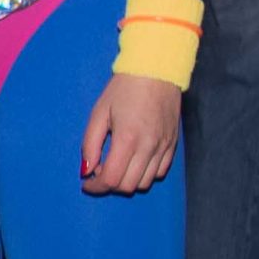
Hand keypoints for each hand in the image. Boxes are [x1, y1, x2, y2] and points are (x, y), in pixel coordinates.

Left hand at [79, 73, 179, 195]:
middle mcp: (148, 147)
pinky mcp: (172, 145)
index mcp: (127, 139)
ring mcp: (163, 148)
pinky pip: (159, 173)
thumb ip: (90, 144)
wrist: (157, 71)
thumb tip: (86, 170)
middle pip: (127, 186)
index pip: (111, 179)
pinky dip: (144, 174)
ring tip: (117, 164)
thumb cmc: (124, 89)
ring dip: (127, 180)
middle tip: (99, 170)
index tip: (86, 182)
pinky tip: (135, 160)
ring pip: (144, 183)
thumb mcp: (99, 113)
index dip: (95, 186)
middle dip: (109, 184)